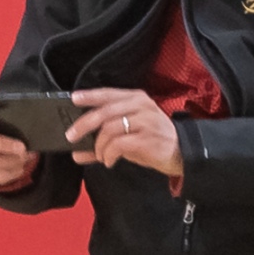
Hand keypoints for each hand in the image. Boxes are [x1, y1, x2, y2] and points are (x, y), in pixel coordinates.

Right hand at [0, 102, 39, 187]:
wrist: (2, 145)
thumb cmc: (6, 125)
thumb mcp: (9, 117)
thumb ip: (14, 114)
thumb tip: (33, 117)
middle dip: (2, 144)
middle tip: (22, 147)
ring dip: (11, 161)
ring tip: (25, 156)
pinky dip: (12, 172)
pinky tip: (21, 166)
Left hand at [65, 88, 183, 175]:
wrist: (182, 152)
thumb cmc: (152, 140)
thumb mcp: (128, 136)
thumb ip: (102, 141)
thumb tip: (77, 152)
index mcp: (136, 99)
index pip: (108, 93)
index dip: (89, 96)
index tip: (73, 99)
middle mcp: (141, 106)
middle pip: (105, 111)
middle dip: (84, 124)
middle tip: (71, 136)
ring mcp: (146, 122)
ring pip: (110, 128)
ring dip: (98, 145)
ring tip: (99, 155)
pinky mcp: (148, 139)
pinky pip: (119, 144)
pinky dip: (108, 154)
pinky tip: (109, 161)